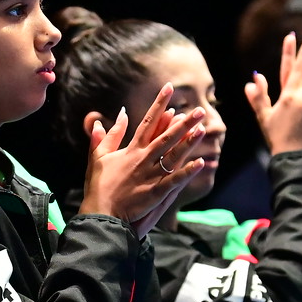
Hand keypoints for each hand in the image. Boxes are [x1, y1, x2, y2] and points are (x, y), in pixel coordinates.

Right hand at [80, 85, 206, 237]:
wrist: (99, 213)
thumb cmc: (98, 186)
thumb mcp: (98, 157)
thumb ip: (107, 136)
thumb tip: (112, 116)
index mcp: (131, 150)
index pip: (147, 122)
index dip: (159, 104)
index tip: (169, 88)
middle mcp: (142, 160)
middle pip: (166, 137)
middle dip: (184, 123)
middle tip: (199, 110)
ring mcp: (150, 176)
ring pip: (173, 155)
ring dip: (188, 142)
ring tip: (203, 129)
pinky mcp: (155, 193)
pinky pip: (174, 181)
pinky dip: (187, 172)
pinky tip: (201, 163)